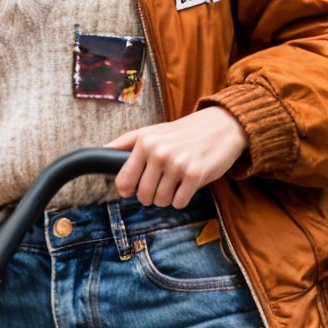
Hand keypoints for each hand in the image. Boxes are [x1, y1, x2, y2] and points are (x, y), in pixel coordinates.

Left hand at [111, 106, 247, 206]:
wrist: (224, 125)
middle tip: (162, 184)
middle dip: (150, 196)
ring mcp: (177, 164)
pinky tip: (188, 184)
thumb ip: (127, 142)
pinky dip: (182, 199)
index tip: (135, 189)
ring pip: (161, 201)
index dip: (128, 190)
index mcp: (145, 142)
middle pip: (143, 196)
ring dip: (167, 198)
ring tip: (176, 182)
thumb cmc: (185, 132)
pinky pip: (179, 202)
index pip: (123, 181)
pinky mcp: (195, 175)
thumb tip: (102, 151)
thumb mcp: (153, 130)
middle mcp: (159, 152)